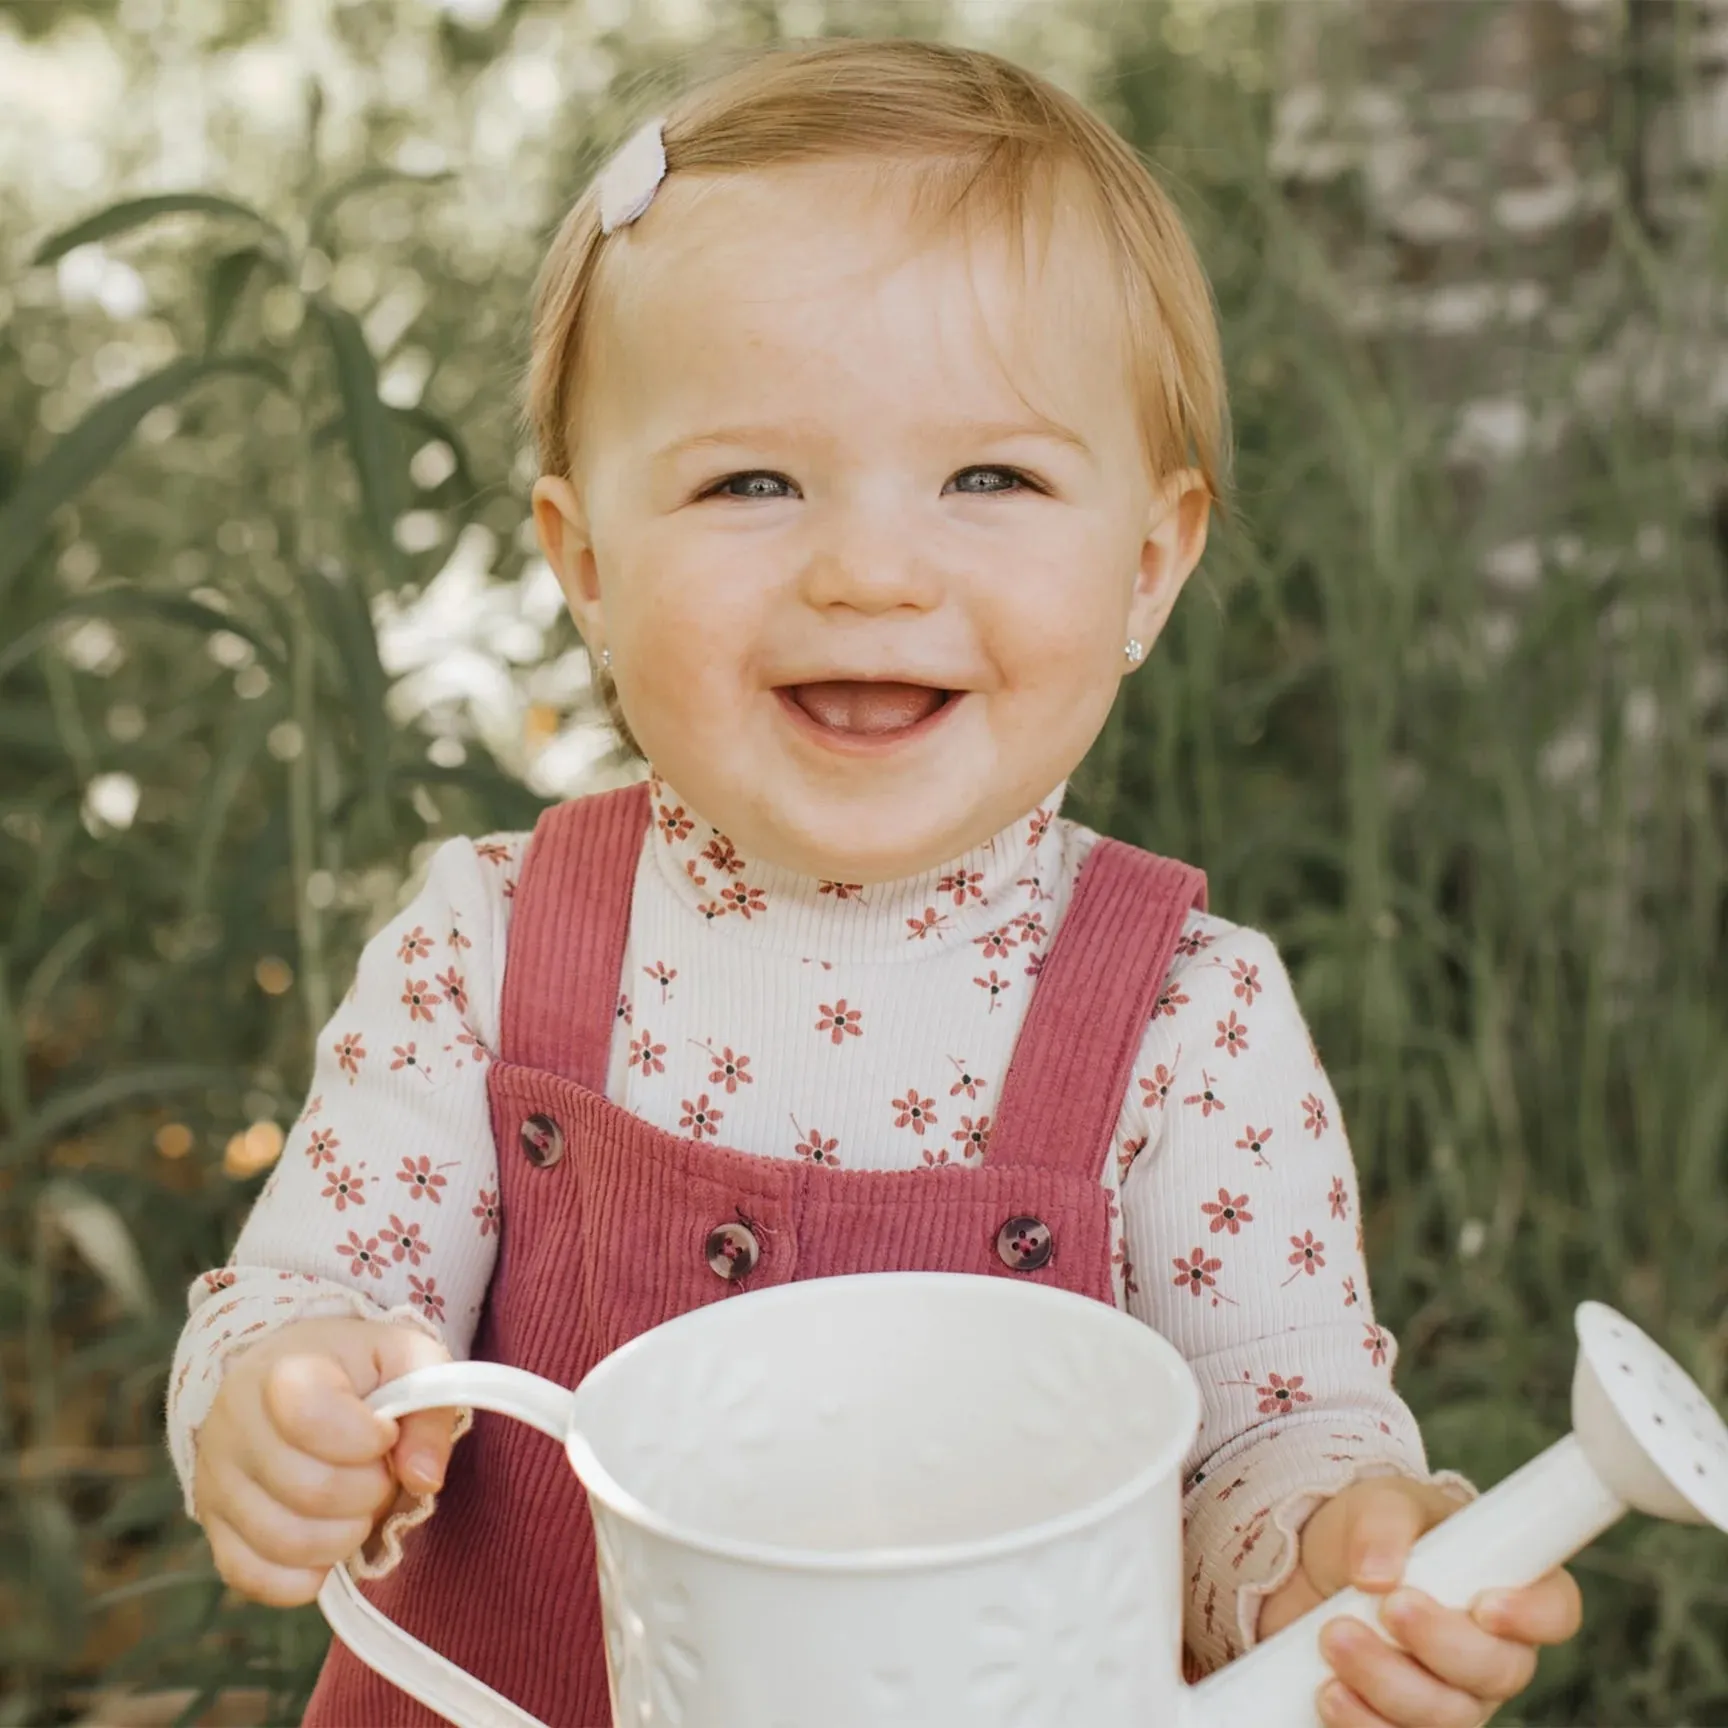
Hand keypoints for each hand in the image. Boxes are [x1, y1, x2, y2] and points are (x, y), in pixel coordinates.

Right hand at [192, 1316, 458, 1605]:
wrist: (288, 1379)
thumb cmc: (357, 1370)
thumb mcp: (406, 1360)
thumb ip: (429, 1408)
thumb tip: (423, 1480)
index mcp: (282, 1372)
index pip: (312, 1418)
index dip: (368, 1438)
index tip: (386, 1431)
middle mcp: (234, 1426)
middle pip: (312, 1490)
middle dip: (370, 1492)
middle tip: (380, 1473)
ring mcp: (216, 1482)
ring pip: (286, 1542)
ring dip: (346, 1535)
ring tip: (358, 1504)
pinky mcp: (214, 1529)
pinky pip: (254, 1578)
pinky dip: (306, 1575)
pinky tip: (329, 1541)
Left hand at [1258, 1476, 1582, 1726]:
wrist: (1316, 1571)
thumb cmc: (1374, 1531)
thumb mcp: (1378, 1502)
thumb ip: (1385, 1524)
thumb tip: (1377, 1574)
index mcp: (1508, 1585)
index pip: (1554, 1608)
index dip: (1532, 1615)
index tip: (1485, 1606)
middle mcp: (1494, 1651)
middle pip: (1497, 1670)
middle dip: (1438, 1642)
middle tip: (1387, 1607)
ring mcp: (1454, 1697)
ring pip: (1446, 1716)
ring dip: (1386, 1680)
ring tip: (1333, 1636)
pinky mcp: (1406, 1723)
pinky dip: (1362, 1721)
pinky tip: (1330, 1691)